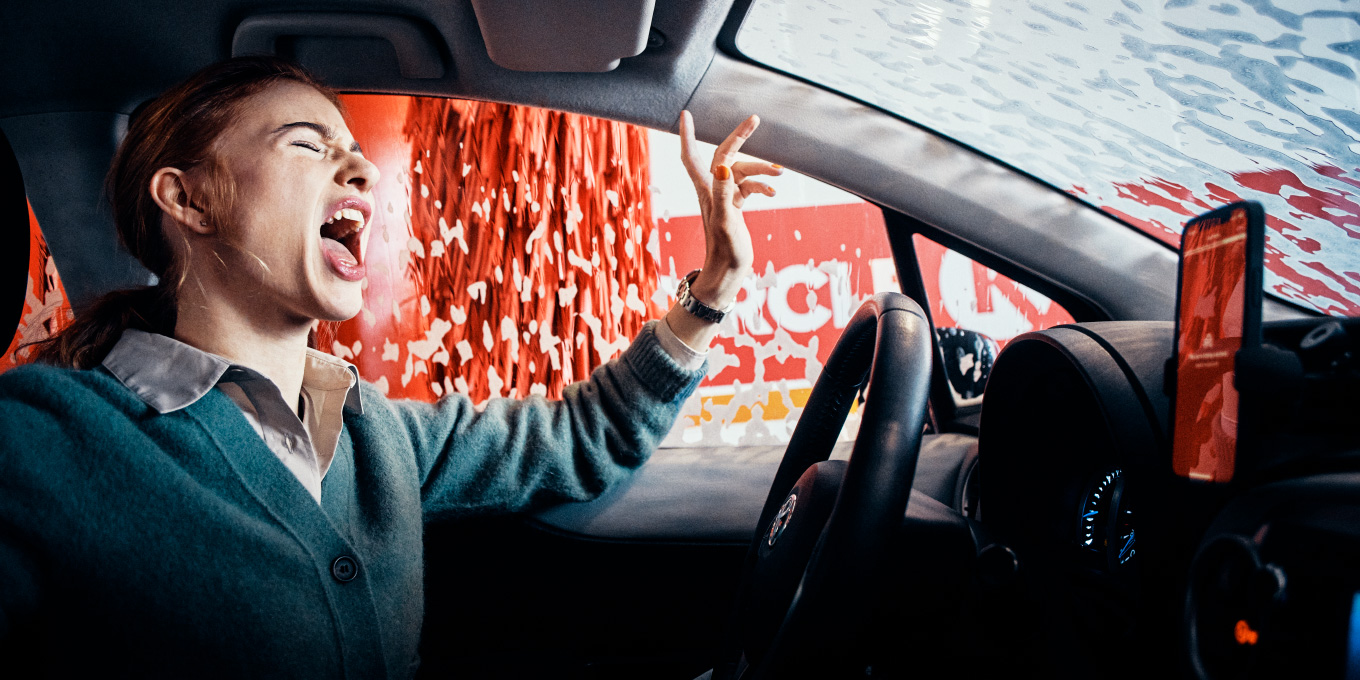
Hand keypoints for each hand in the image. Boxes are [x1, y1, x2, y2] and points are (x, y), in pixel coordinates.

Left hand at [665, 111, 780, 349]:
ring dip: (761, 169)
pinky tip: (774, 192)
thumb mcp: (726, 222)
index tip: (687, 113)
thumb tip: (724, 166)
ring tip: (780, 173)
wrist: (727, 274)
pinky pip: (749, 187)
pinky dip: (762, 185)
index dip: (688, 135)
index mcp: (706, 190)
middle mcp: (713, 190)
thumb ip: (724, 194)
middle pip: (724, 155)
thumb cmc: (725, 252)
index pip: (692, 156)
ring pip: (742, 171)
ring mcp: (724, 198)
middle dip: (739, 137)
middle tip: (755, 119)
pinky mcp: (735, 207)